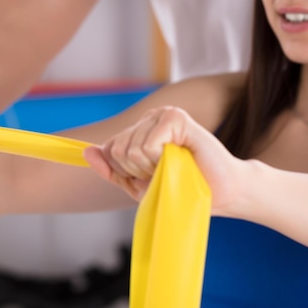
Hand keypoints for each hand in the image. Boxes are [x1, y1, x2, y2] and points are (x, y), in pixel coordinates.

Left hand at [84, 106, 243, 215]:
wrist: (221, 193)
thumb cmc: (182, 188)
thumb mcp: (138, 185)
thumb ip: (112, 170)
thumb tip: (87, 152)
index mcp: (139, 130)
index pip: (109, 149)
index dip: (127, 172)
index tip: (151, 176)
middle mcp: (149, 118)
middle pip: (117, 149)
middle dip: (138, 171)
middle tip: (165, 172)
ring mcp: (163, 115)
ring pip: (131, 149)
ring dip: (151, 168)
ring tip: (174, 166)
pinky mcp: (177, 118)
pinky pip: (148, 145)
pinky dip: (160, 160)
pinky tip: (180, 158)